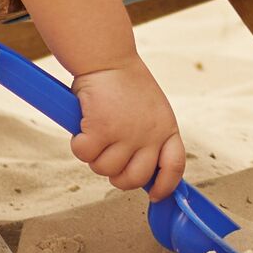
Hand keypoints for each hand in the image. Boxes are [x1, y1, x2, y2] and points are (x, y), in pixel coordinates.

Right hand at [66, 60, 185, 198]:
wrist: (107, 58)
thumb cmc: (125, 83)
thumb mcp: (152, 110)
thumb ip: (151, 136)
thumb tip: (139, 168)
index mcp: (167, 129)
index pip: (174, 167)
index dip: (165, 185)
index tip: (154, 194)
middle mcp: (150, 135)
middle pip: (134, 178)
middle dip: (117, 177)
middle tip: (107, 159)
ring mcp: (126, 134)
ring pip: (104, 169)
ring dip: (94, 157)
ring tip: (94, 133)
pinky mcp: (101, 130)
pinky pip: (85, 154)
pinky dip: (78, 144)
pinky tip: (82, 127)